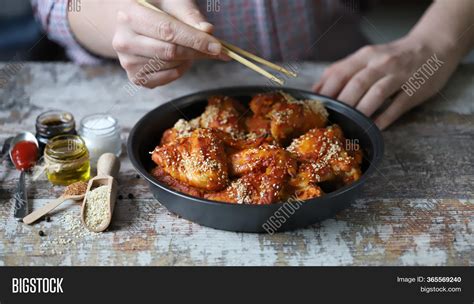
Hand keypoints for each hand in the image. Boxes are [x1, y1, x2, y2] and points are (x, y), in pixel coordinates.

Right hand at [112, 0, 223, 87]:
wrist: (135, 22)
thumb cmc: (157, 7)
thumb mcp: (173, 2)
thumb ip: (190, 15)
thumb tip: (207, 31)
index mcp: (130, 14)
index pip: (168, 31)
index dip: (195, 40)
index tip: (217, 46)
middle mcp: (123, 40)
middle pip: (170, 51)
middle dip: (198, 51)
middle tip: (217, 50)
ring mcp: (127, 61)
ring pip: (171, 66)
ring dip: (189, 59)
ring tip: (189, 47)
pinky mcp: (135, 77)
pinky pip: (167, 78)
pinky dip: (180, 69)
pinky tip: (179, 58)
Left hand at [313, 36, 458, 129]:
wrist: (434, 46)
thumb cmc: (393, 56)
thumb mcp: (367, 57)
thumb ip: (343, 70)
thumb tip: (316, 89)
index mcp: (365, 56)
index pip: (339, 73)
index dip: (326, 91)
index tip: (316, 107)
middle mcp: (381, 63)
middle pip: (356, 84)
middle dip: (342, 104)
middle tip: (331, 120)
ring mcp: (399, 76)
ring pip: (376, 94)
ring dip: (361, 111)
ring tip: (351, 125)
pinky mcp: (415, 89)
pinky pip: (397, 106)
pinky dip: (384, 118)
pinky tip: (374, 127)